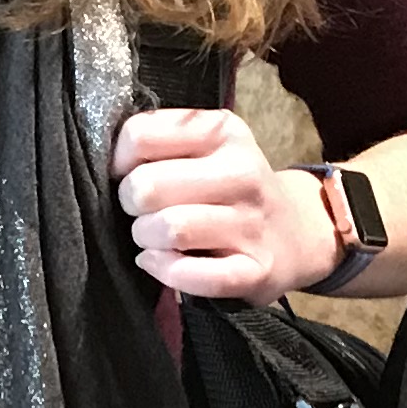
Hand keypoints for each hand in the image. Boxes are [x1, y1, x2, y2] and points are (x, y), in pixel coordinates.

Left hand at [109, 109, 342, 299]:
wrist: (297, 233)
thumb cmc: (231, 189)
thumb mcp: (207, 146)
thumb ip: (159, 141)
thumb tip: (109, 163)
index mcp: (223, 132)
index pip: (139, 136)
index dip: (119, 161)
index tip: (127, 174)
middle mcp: (243, 172)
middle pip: (146, 186)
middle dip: (130, 204)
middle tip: (142, 212)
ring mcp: (252, 223)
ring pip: (169, 228)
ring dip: (146, 239)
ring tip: (152, 238)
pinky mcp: (254, 271)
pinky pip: (192, 275)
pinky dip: (165, 271)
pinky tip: (159, 263)